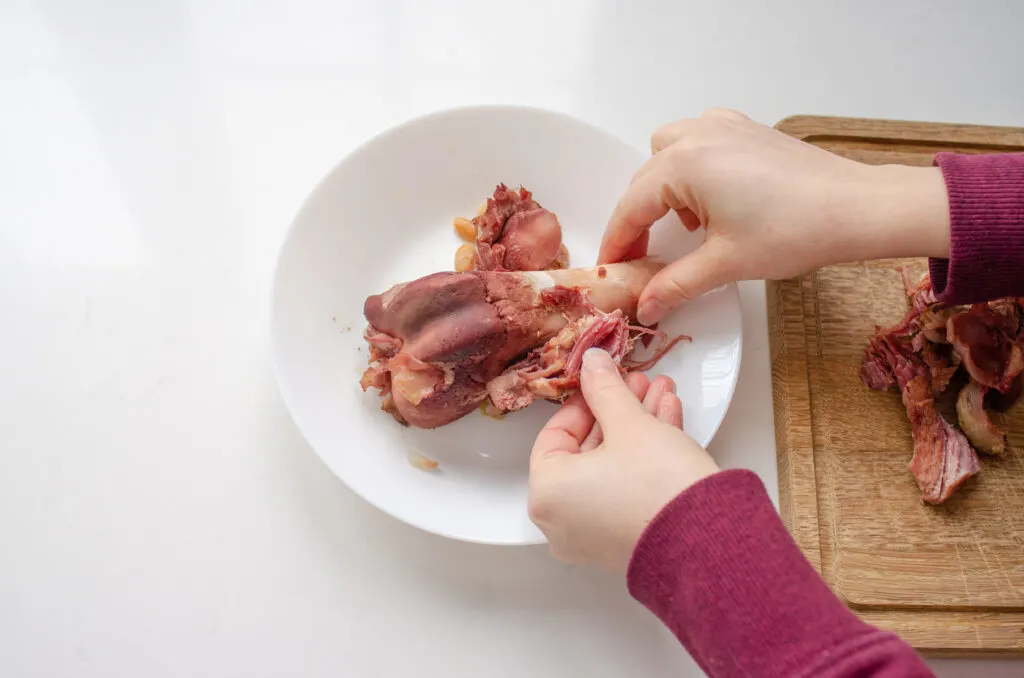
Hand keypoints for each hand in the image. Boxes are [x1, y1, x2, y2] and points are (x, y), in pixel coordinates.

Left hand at [528, 348, 718, 571]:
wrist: (709, 543)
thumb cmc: (658, 485)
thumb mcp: (629, 423)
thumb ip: (604, 388)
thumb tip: (591, 363)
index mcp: (547, 494)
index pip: (555, 434)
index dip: (584, 400)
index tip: (605, 381)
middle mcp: (562, 521)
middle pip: (587, 450)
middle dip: (618, 410)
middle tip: (639, 383)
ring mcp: (593, 536)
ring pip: (610, 468)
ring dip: (637, 427)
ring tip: (662, 394)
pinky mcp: (625, 542)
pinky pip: (624, 490)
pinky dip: (643, 459)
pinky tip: (668, 421)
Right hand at [598, 109, 949, 324]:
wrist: (857, 208)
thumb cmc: (797, 229)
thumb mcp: (725, 264)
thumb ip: (675, 284)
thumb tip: (646, 305)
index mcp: (683, 165)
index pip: (631, 208)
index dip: (617, 243)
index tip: (611, 268)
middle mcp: (697, 136)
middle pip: (644, 180)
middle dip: (637, 219)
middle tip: (642, 258)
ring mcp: (723, 127)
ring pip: (667, 152)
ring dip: (662, 186)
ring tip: (685, 224)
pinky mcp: (746, 130)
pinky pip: (698, 140)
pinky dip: (692, 167)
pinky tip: (712, 196)